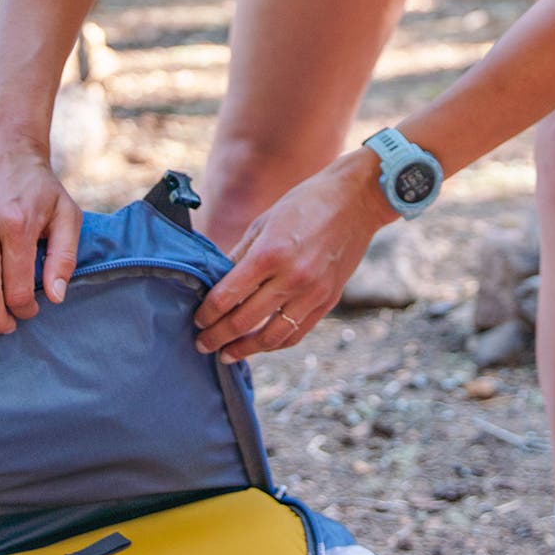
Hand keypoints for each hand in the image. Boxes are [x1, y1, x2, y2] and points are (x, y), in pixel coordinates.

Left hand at [193, 151, 393, 363]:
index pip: (227, 297)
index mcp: (269, 254)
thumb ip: (239, 256)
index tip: (197, 320)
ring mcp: (313, 293)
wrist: (356, 200)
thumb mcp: (264, 222)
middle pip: (244, 321)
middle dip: (217, 336)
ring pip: (271, 337)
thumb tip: (216, 283)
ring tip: (226, 354)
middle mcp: (291, 278)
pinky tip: (260, 344)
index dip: (206, 314)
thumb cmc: (305, 204)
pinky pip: (296, 332)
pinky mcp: (328, 300)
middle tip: (201, 344)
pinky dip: (275, 343)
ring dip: (244, 349)